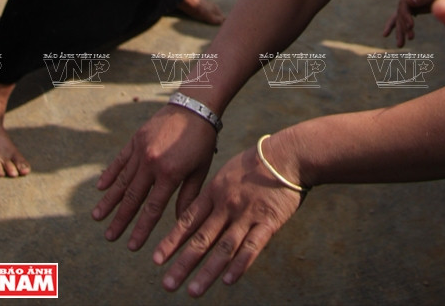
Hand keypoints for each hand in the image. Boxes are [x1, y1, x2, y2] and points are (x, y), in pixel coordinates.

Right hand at [92, 105, 216, 250]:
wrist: (194, 107)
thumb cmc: (201, 141)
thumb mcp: (200, 170)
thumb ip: (188, 197)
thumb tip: (178, 224)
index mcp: (170, 174)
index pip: (152, 209)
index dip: (141, 229)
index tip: (132, 246)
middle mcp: (151, 163)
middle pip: (132, 198)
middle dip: (120, 220)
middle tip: (110, 237)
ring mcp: (141, 150)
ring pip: (122, 181)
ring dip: (109, 201)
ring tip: (97, 218)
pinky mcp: (136, 139)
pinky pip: (119, 160)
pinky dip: (109, 174)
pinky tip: (100, 187)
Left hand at [152, 145, 300, 296]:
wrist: (287, 154)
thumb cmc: (257, 162)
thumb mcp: (227, 172)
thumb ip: (213, 194)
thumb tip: (197, 213)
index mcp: (214, 192)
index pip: (188, 220)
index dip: (172, 241)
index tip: (157, 259)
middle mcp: (226, 205)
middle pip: (201, 239)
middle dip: (183, 264)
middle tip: (167, 284)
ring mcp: (247, 215)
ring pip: (223, 248)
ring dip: (207, 272)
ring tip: (193, 291)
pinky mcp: (268, 222)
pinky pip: (252, 247)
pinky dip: (239, 265)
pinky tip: (228, 280)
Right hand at [383, 0, 444, 46]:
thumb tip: (408, 1)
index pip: (404, 1)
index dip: (405, 14)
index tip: (410, 26)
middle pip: (401, 10)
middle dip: (403, 25)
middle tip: (410, 38)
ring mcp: (408, 0)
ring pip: (400, 16)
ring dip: (400, 30)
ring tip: (400, 45)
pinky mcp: (411, 7)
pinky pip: (402, 17)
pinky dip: (397, 26)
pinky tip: (386, 35)